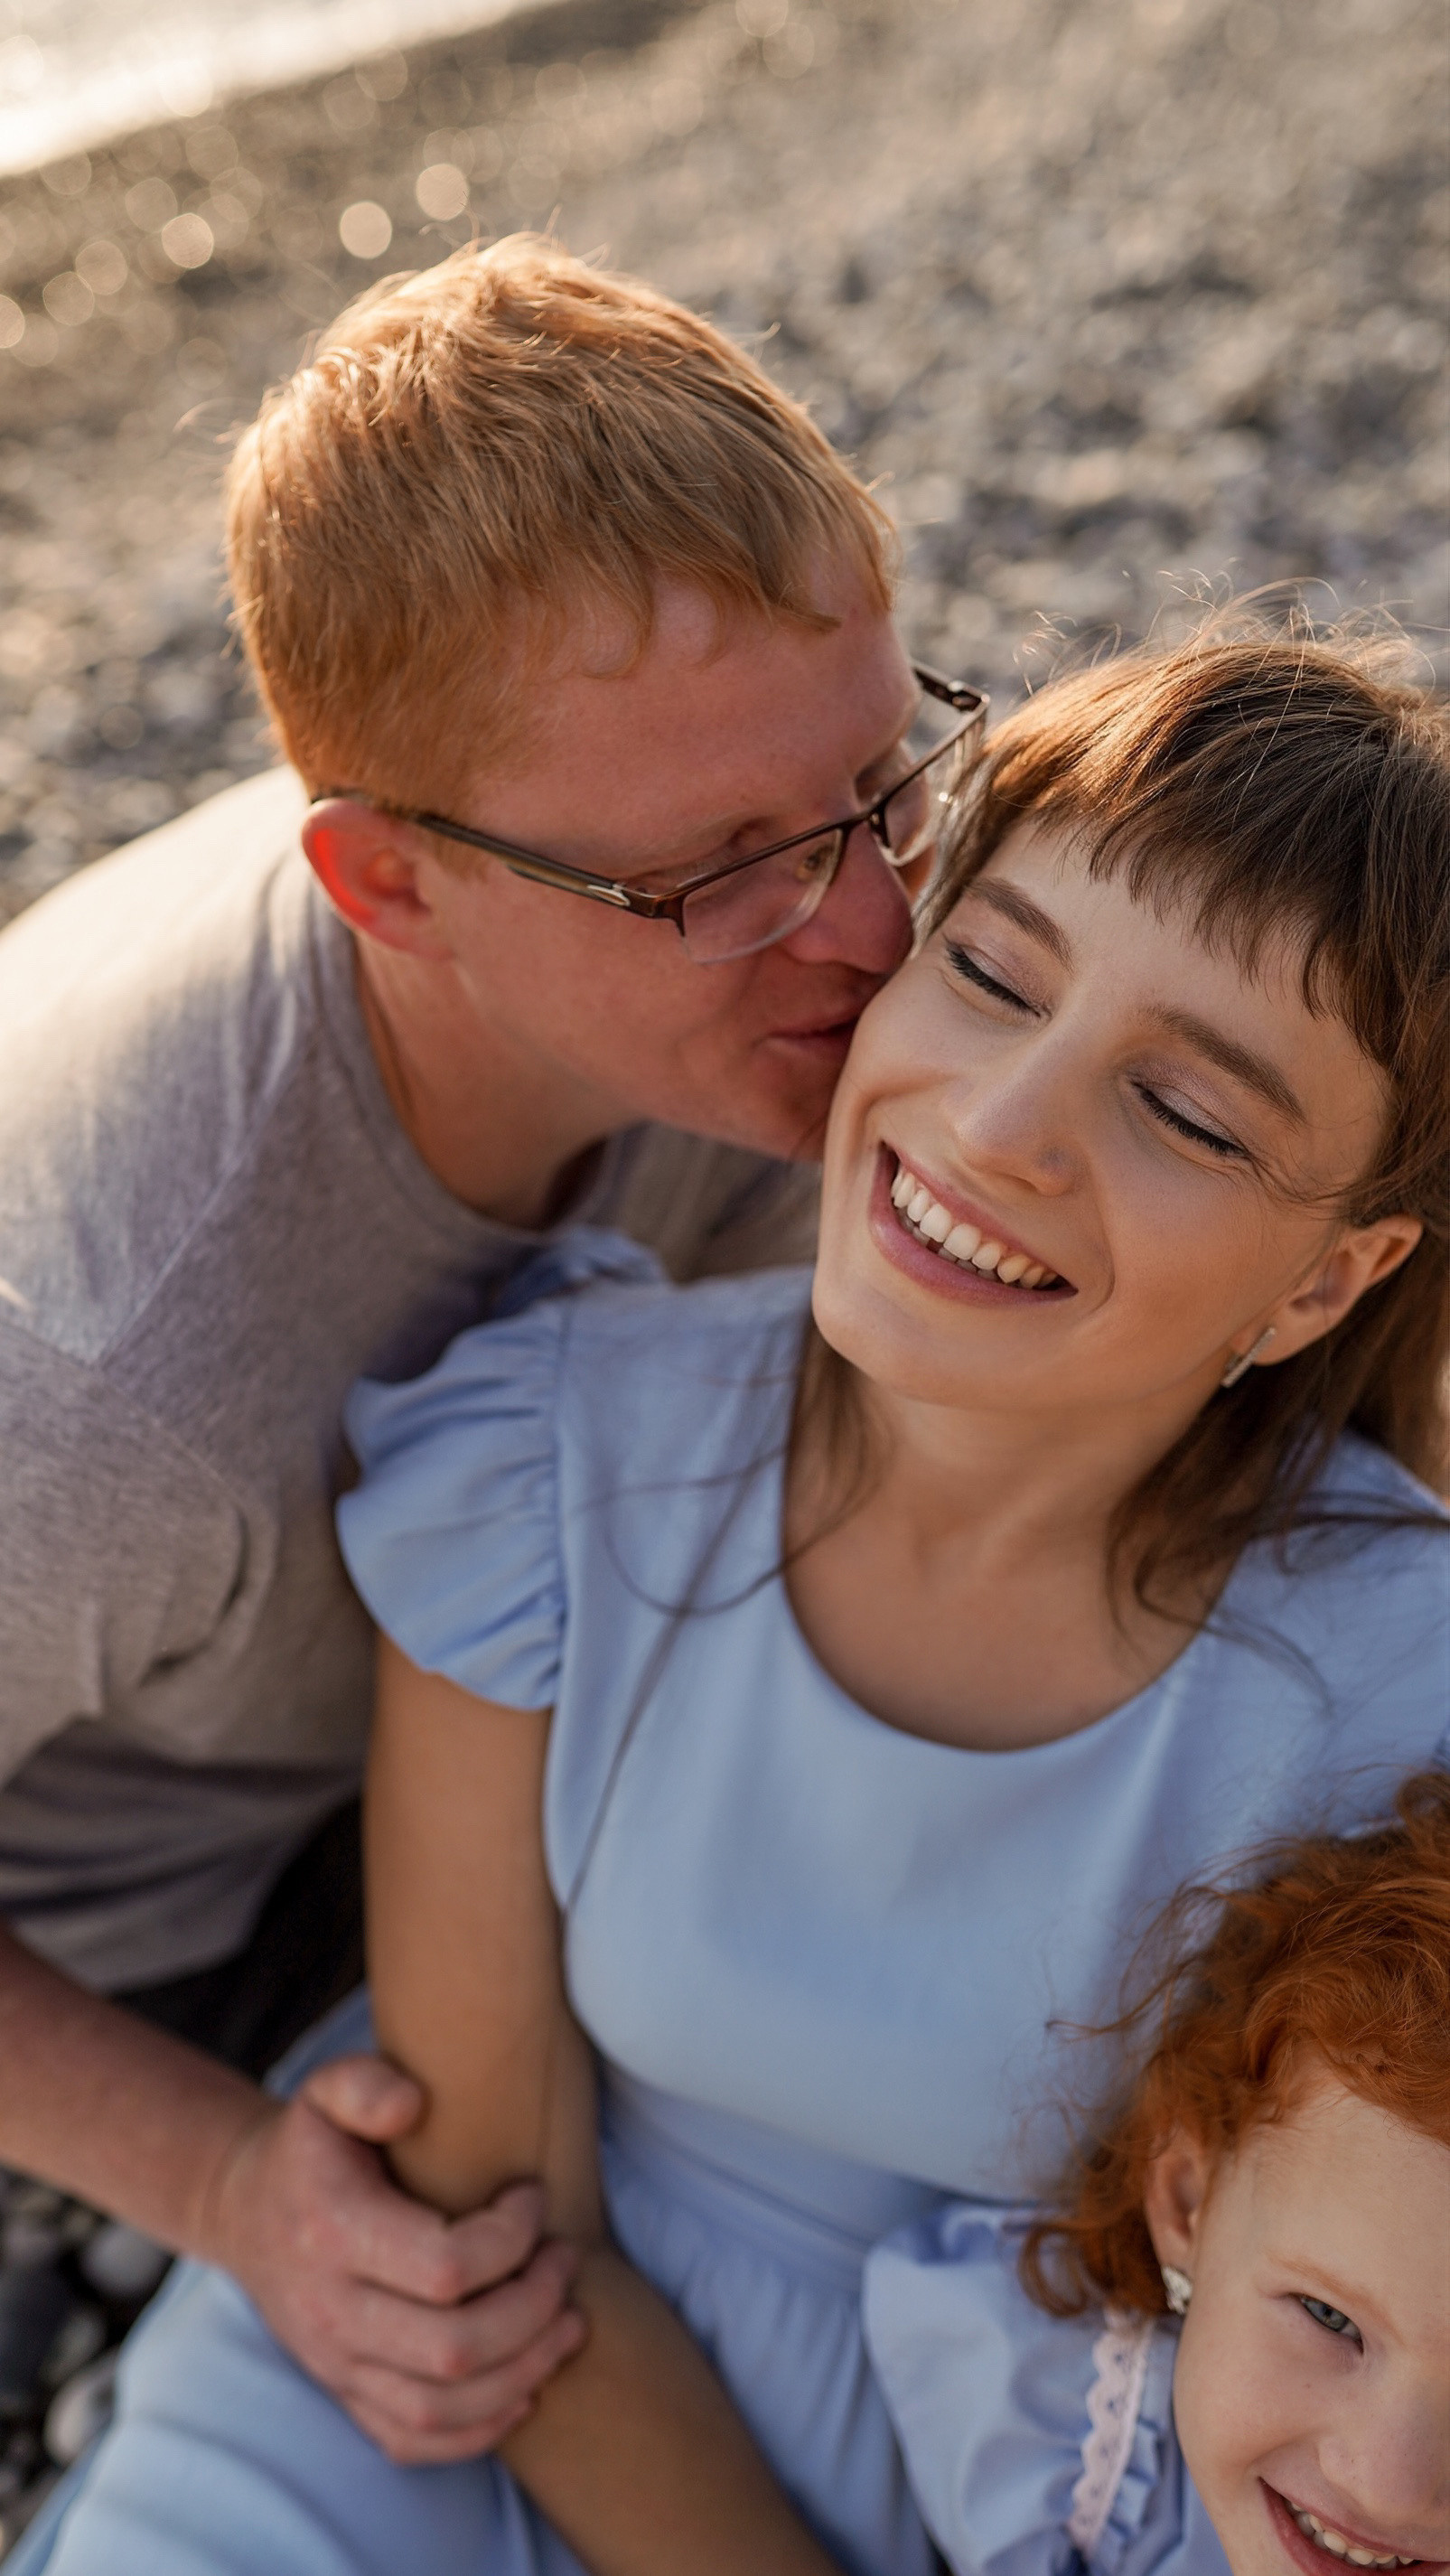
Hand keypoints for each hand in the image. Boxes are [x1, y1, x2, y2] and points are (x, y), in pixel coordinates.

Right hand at [201, 2053, 586, 2461]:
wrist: (245, 2209)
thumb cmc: (310, 2143)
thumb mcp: (325, 2089)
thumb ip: (365, 2084)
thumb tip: (413, 2104)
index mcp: (332, 2234)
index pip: (446, 2268)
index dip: (512, 2238)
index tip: (534, 2197)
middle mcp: (330, 2312)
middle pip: (455, 2349)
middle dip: (535, 2310)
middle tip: (567, 2261)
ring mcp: (335, 2364)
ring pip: (442, 2405)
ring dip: (525, 2372)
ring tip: (570, 2322)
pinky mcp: (344, 2394)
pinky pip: (413, 2441)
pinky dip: (479, 2430)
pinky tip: (526, 2388)